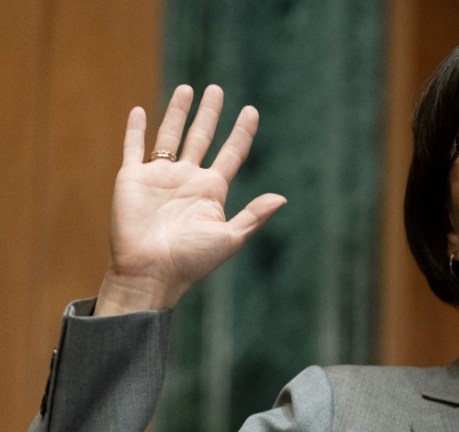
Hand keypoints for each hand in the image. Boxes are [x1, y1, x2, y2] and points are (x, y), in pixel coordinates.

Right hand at [95, 85, 285, 315]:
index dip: (241, 132)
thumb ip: (254, 216)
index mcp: (211, 191)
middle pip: (202, 137)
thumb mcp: (229, 237)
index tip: (251, 110)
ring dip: (178, 113)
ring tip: (188, 88)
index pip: (231, 153)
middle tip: (217, 89)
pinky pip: (134, 148)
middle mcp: (187, 179)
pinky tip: (141, 111)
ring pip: (170, 136)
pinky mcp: (133, 179)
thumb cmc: (191, 260)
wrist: (150, 272)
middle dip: (210, 114)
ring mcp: (160, 177)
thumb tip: (283, 198)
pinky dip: (136, 130)